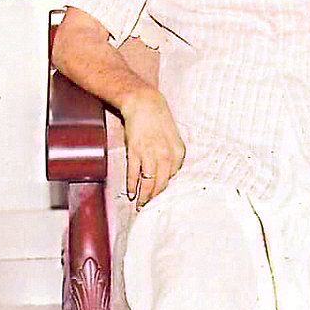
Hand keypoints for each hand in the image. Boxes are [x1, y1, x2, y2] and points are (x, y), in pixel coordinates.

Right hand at [118, 88, 185, 208]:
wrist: (144, 102)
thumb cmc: (158, 120)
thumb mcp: (172, 138)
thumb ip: (172, 156)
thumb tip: (167, 173)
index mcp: (178, 152)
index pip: (172, 177)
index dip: (164, 188)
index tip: (158, 196)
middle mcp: (166, 155)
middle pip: (161, 184)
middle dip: (155, 198)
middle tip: (149, 206)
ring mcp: (150, 154)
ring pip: (148, 182)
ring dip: (144, 196)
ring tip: (140, 205)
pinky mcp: (135, 151)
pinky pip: (134, 174)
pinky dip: (132, 185)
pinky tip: (131, 193)